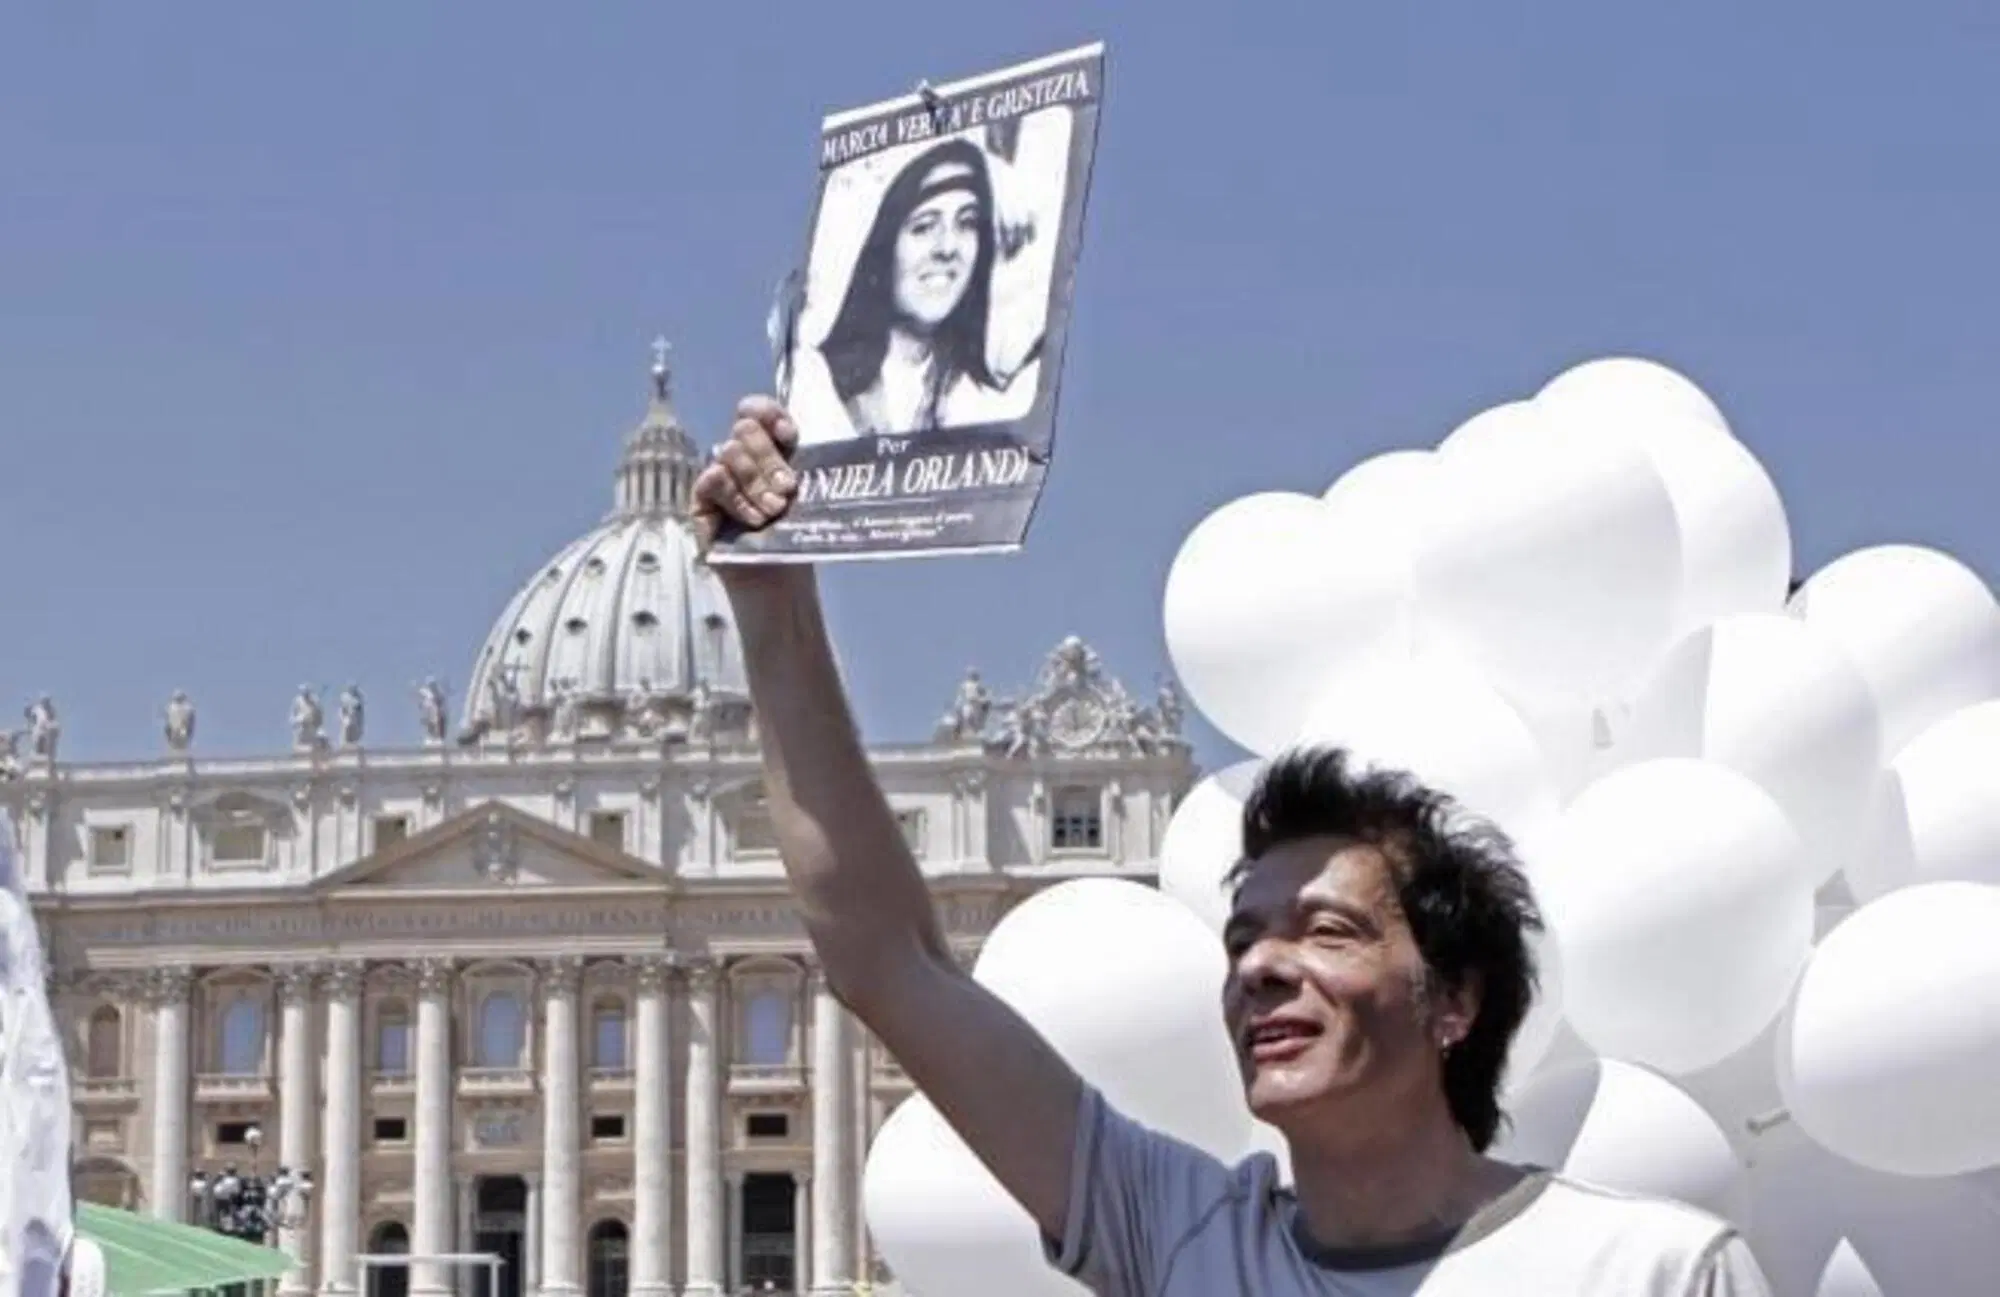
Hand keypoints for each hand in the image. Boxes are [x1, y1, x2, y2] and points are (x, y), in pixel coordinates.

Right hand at [692, 396, 799, 552]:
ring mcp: (720, 475)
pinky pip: (714, 478)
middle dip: (770, 458)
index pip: (757, 410)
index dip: (769, 414)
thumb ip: (805, 461)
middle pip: (745, 427)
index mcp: (770, 447)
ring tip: (774, 512)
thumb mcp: (808, 492)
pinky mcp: (702, 499)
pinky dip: (737, 499)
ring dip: (756, 483)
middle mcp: (742, 457)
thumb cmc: (797, 534)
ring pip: (730, 451)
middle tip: (788, 489)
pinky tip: (754, 520)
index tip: (790, 436)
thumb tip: (806, 436)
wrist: (780, 577)